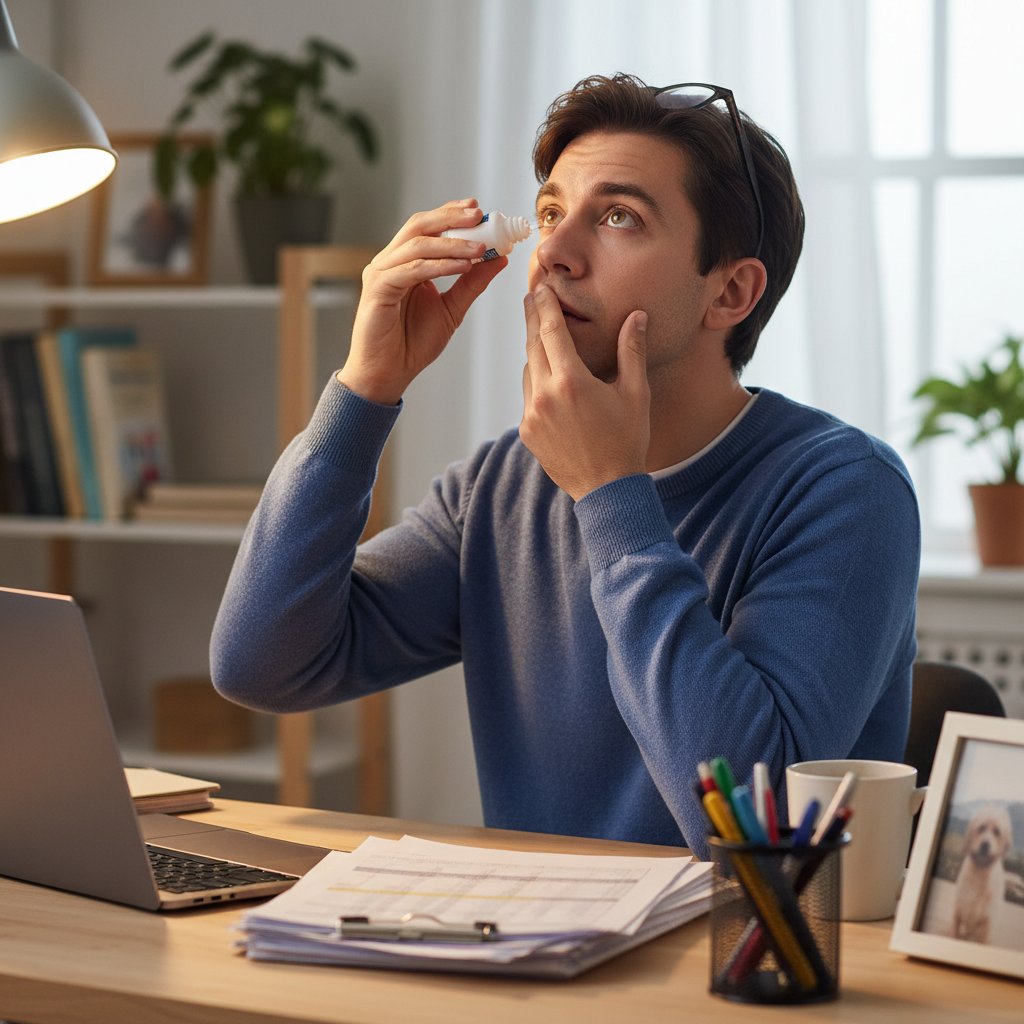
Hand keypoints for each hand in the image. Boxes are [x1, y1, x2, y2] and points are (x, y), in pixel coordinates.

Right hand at [338, 199, 506, 404]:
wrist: (389, 374)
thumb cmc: (413, 344)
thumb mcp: (452, 309)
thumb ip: (472, 282)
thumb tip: (499, 259)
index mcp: (406, 262)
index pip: (428, 227)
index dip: (452, 214)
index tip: (479, 210)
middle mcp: (391, 262)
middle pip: (419, 226)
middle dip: (450, 218)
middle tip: (479, 215)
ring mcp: (381, 273)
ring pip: (417, 245)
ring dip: (452, 244)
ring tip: (480, 248)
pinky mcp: (378, 290)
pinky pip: (411, 270)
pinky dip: (438, 266)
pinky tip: (463, 266)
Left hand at [520, 284, 650, 499]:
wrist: (607, 490)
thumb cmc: (626, 441)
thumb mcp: (635, 394)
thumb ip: (631, 351)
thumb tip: (637, 316)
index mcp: (571, 382)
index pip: (551, 331)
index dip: (545, 306)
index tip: (540, 287)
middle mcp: (544, 396)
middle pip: (533, 346)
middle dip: (533, 319)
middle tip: (532, 297)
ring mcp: (531, 415)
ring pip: (528, 371)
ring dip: (535, 352)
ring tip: (542, 335)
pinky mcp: (527, 432)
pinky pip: (528, 396)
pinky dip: (536, 382)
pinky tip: (549, 378)